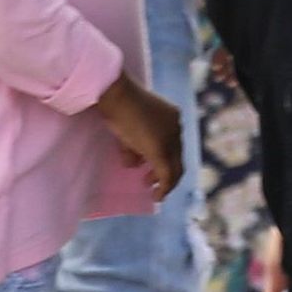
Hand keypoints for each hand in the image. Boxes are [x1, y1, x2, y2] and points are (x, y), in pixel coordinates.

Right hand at [94, 77, 184, 198]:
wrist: (115, 95)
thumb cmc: (118, 105)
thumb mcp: (130, 126)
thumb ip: (135, 144)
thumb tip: (133, 162)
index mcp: (171, 117)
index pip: (172, 143)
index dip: (163, 158)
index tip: (150, 167)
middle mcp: (176, 127)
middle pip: (176, 156)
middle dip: (164, 171)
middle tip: (148, 180)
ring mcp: (170, 138)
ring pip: (174, 167)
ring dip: (162, 179)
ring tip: (147, 184)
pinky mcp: (161, 150)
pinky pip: (167, 173)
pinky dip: (164, 187)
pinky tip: (157, 196)